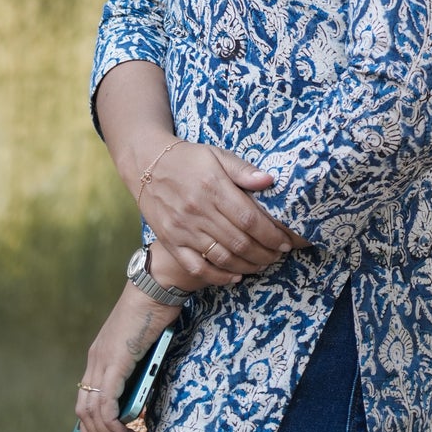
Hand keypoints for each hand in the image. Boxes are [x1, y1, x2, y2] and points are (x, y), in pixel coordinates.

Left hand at [73, 277, 180, 431]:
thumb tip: (140, 397)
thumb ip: (137, 370)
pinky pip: (107, 403)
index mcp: (99, 356)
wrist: (155, 287)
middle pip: (85, 410)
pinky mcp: (114, 362)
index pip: (85, 398)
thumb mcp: (143, 348)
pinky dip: (113, 424)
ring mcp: (102, 361)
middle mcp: (95, 361)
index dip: (87, 426)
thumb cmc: (155, 313)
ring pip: (93, 411)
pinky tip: (127, 431)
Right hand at [139, 142, 306, 288]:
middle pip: (239, 242)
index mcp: (213, 187)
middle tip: (279, 255)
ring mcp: (183, 229)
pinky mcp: (171, 242)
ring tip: (263, 264)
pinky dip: (218, 276)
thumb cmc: (187, 158)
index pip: (249, 219)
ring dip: (247, 266)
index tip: (285, 241)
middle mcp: (198, 211)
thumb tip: (270, 181)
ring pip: (222, 258)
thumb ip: (243, 170)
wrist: (146, 164)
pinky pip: (197, 267)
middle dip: (265, 253)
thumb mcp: (216, 155)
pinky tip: (235, 276)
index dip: (271, 235)